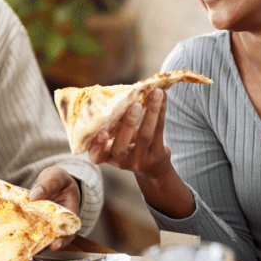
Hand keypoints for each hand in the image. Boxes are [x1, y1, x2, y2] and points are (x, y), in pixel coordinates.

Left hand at [29, 167, 80, 250]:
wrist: (52, 181)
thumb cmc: (58, 179)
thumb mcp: (56, 176)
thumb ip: (48, 184)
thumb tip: (34, 196)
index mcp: (70, 211)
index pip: (69, 229)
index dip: (63, 239)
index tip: (54, 245)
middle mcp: (60, 222)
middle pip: (55, 238)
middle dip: (45, 245)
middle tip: (35, 250)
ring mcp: (48, 224)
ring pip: (42, 237)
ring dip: (33, 243)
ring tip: (23, 247)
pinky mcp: (36, 223)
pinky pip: (31, 231)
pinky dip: (25, 235)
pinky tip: (15, 237)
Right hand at [86, 89, 194, 218]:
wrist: (152, 167)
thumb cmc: (127, 146)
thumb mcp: (115, 141)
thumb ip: (112, 125)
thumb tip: (117, 93)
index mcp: (107, 156)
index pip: (97, 156)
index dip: (98, 146)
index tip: (102, 133)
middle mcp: (122, 161)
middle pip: (122, 145)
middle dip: (129, 124)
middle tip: (135, 104)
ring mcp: (141, 160)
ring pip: (146, 135)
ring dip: (151, 112)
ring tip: (156, 93)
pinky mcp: (157, 154)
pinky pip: (159, 129)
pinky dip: (161, 110)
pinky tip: (163, 96)